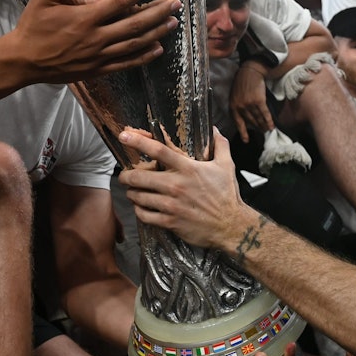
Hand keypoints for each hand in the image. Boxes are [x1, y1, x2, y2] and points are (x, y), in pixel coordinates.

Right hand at [9, 0, 180, 83]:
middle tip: (176, 2)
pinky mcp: (97, 69)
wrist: (23, 61)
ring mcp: (98, 56)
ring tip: (173, 22)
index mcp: (86, 17)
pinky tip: (157, 48)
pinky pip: (125, 63)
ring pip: (134, 44)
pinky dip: (143, 57)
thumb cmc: (33, 26)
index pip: (121, 0)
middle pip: (135, 23)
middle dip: (157, 11)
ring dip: (156, 32)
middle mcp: (96, 37)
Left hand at [119, 127, 252, 250]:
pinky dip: (139, 210)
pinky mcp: (170, 222)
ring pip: (139, 196)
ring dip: (132, 193)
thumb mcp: (226, 166)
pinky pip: (144, 215)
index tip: (124, 136)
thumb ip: (219, 145)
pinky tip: (141, 207)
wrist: (230, 226)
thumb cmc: (227, 195)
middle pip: (140, 177)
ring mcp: (172, 205)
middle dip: (126, 175)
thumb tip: (214, 129)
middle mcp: (177, 186)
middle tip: (124, 175)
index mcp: (188, 169)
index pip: (159, 151)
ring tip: (133, 191)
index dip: (138, 142)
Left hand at [230, 62, 272, 142]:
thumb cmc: (242, 83)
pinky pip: (265, 113)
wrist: (250, 72)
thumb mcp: (235, 96)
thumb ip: (238, 107)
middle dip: (257, 128)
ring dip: (263, 126)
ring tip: (267, 130)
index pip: (238, 123)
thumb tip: (245, 119)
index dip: (243, 132)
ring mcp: (249, 104)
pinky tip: (272, 125)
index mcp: (233, 106)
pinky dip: (269, 120)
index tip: (246, 140)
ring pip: (258, 118)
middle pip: (250, 121)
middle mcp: (240, 107)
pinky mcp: (258, 101)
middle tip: (262, 133)